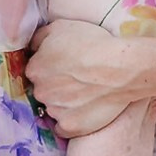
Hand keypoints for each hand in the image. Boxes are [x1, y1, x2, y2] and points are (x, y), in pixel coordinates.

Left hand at [26, 22, 146, 137]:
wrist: (121, 67)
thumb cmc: (93, 43)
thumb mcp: (60, 27)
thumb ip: (39, 38)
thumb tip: (33, 47)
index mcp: (35, 69)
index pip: (36, 70)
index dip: (51, 67)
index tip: (65, 66)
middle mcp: (40, 92)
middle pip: (44, 90)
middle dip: (56, 86)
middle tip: (77, 79)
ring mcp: (54, 111)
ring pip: (53, 108)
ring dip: (64, 103)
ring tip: (86, 94)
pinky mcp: (70, 127)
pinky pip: (63, 127)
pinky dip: (70, 121)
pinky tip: (83, 111)